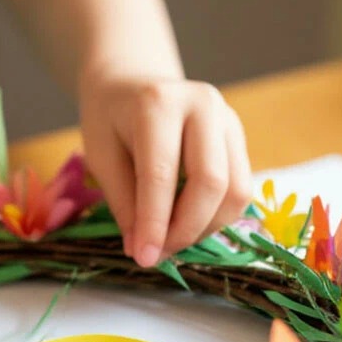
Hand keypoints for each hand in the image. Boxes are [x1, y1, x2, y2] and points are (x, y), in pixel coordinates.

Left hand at [79, 74, 251, 266]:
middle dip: (186, 229)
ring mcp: (228, 118)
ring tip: (170, 240)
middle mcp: (202, 105)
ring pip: (235, 191)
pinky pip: (240, 188)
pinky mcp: (239, 136)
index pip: (162, 173)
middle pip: (212, 183)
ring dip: (205, 228)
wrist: (132, 84)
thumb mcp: (101, 157)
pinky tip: (186, 222)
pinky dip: (215, 216)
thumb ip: (124, 202)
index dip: (154, 222)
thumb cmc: (110, 120)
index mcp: (158, 103)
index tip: (143, 257)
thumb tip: (143, 250)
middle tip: (157, 253)